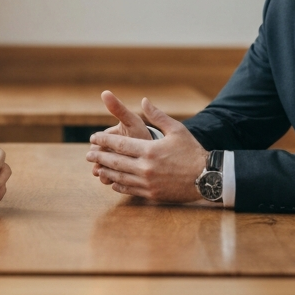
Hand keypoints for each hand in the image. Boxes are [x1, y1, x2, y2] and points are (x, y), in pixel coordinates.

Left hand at [86, 97, 206, 202]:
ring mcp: (148, 182)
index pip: (119, 144)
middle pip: (115, 162)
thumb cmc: (192, 151)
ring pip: (120, 177)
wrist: (207, 177)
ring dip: (106, 172)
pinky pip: (129, 189)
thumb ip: (157, 116)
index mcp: (149, 149)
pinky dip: (118, 185)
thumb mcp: (176, 129)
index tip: (93, 137)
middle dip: (100, 157)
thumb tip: (144, 101)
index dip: (104, 141)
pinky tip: (113, 182)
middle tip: (88, 155)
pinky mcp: (152, 194)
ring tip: (96, 168)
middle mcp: (146, 167)